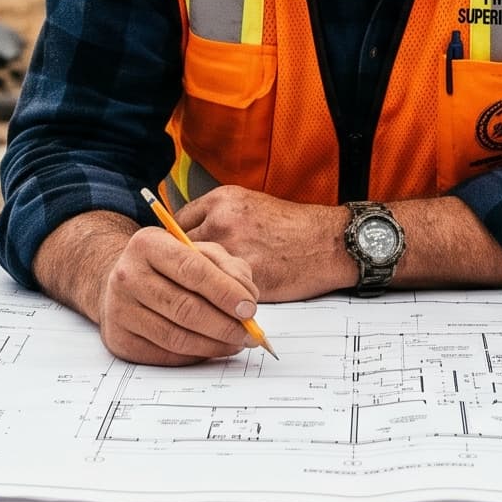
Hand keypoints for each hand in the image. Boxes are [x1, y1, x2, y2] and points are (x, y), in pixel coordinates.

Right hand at [91, 226, 263, 366]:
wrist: (125, 283)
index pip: (191, 270)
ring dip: (214, 345)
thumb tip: (248, 299)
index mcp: (148, 244)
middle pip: (185, 308)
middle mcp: (127, 275)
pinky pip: (164, 354)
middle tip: (250, 333)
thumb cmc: (170, 267)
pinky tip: (211, 348)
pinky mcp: (120, 339)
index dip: (225, 292)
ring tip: (236, 343)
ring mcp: (119, 309)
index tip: (250, 308)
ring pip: (176, 337)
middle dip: (225, 325)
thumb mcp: (199, 253)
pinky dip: (195, 356)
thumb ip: (228, 268)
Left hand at [174, 186, 351, 301]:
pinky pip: (219, 290)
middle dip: (181, 267)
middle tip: (186, 280)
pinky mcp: (247, 274)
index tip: (176, 258)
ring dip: (198, 286)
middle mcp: (223, 220)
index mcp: (222, 200)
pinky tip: (224, 301)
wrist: (327, 241)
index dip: (174, 245)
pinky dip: (219, 298)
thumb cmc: (293, 226)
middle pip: (180, 250)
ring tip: (203, 293)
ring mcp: (234, 247)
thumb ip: (218, 217)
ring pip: (197, 273)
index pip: (177, 224)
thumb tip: (189, 237)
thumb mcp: (250, 206)